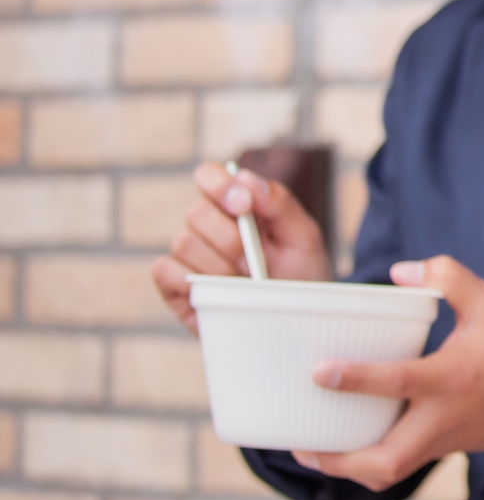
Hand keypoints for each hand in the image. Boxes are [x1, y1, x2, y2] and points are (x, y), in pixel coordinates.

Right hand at [152, 161, 332, 332]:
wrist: (294, 323)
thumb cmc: (301, 275)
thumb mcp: (303, 236)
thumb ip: (279, 203)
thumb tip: (246, 178)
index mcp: (236, 205)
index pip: (209, 175)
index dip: (220, 185)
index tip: (243, 205)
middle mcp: (207, 226)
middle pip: (196, 212)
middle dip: (230, 238)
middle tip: (254, 261)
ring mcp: (189, 256)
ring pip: (183, 242)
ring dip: (219, 265)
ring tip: (243, 283)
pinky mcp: (174, 286)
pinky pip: (165, 271)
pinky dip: (192, 281)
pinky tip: (217, 292)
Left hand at [292, 256, 483, 492]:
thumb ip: (447, 277)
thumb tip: (399, 271)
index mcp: (453, 377)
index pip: (399, 382)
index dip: (356, 378)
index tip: (320, 372)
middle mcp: (445, 416)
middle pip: (386, 459)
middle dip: (339, 459)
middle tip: (301, 444)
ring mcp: (445, 439)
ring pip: (390, 471)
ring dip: (349, 468)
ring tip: (313, 451)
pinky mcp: (448, 447)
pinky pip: (402, 464)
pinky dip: (371, 461)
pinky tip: (352, 443)